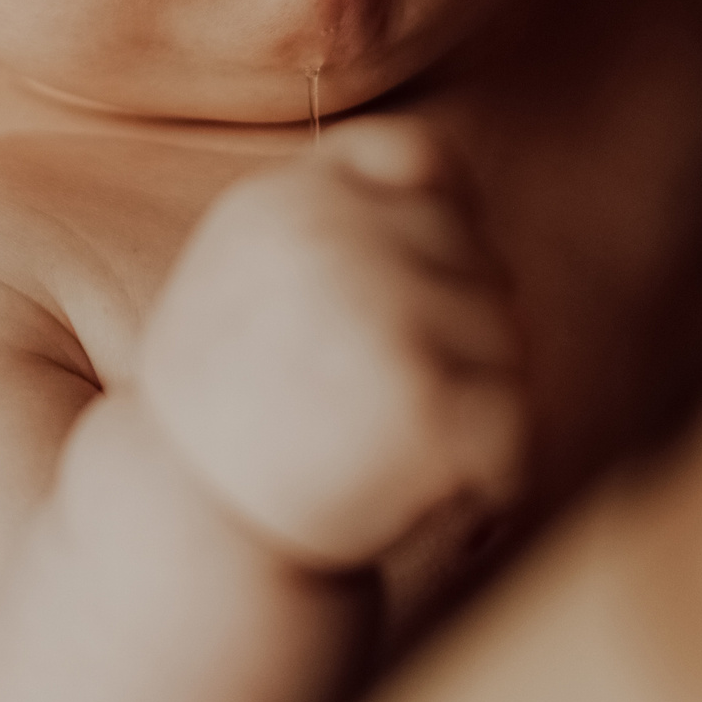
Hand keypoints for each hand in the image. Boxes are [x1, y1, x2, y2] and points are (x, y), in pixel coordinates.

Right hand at [136, 119, 525, 570]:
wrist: (188, 541)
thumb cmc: (233, 414)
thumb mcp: (248, 275)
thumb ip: (334, 212)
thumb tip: (445, 171)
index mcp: (282, 200)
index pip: (425, 160)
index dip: (435, 235)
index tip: (391, 315)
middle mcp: (330, 235)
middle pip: (477, 255)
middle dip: (460, 331)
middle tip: (379, 409)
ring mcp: (383, 309)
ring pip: (507, 336)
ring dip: (477, 403)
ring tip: (394, 452)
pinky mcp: (424, 396)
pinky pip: (514, 418)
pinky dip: (497, 473)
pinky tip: (438, 500)